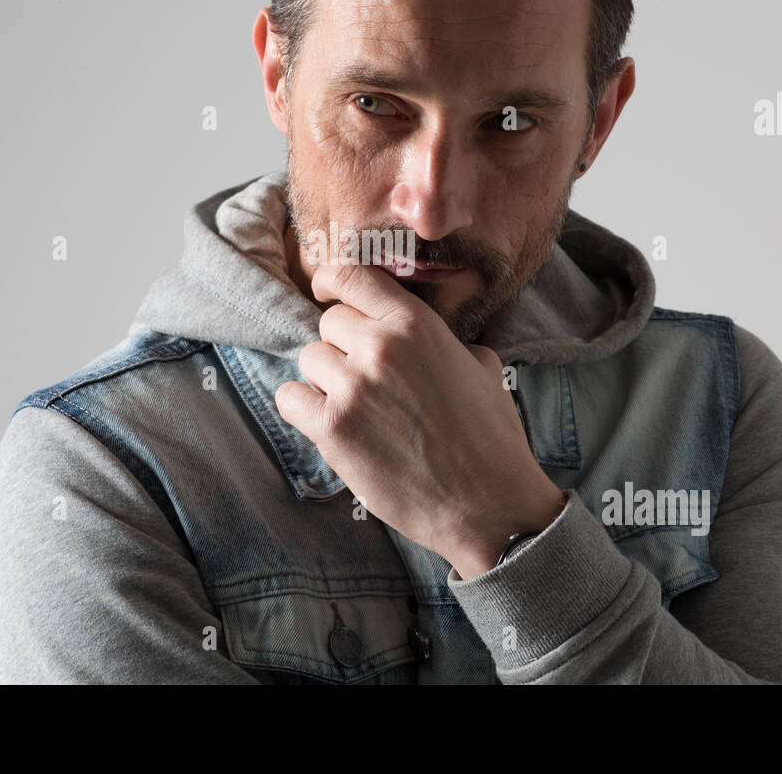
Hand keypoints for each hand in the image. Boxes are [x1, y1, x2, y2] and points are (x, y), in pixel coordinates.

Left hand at [274, 260, 565, 578]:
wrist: (488, 503)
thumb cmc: (491, 438)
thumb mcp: (480, 366)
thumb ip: (443, 339)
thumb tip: (421, 335)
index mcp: (417, 324)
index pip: (352, 277)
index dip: (332, 282)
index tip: (325, 291)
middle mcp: (380, 347)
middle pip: (329, 322)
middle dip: (342, 346)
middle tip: (365, 377)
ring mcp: (352, 387)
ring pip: (309, 358)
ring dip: (325, 379)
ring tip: (357, 407)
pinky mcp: (332, 429)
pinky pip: (290, 398)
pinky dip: (303, 408)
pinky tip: (331, 423)